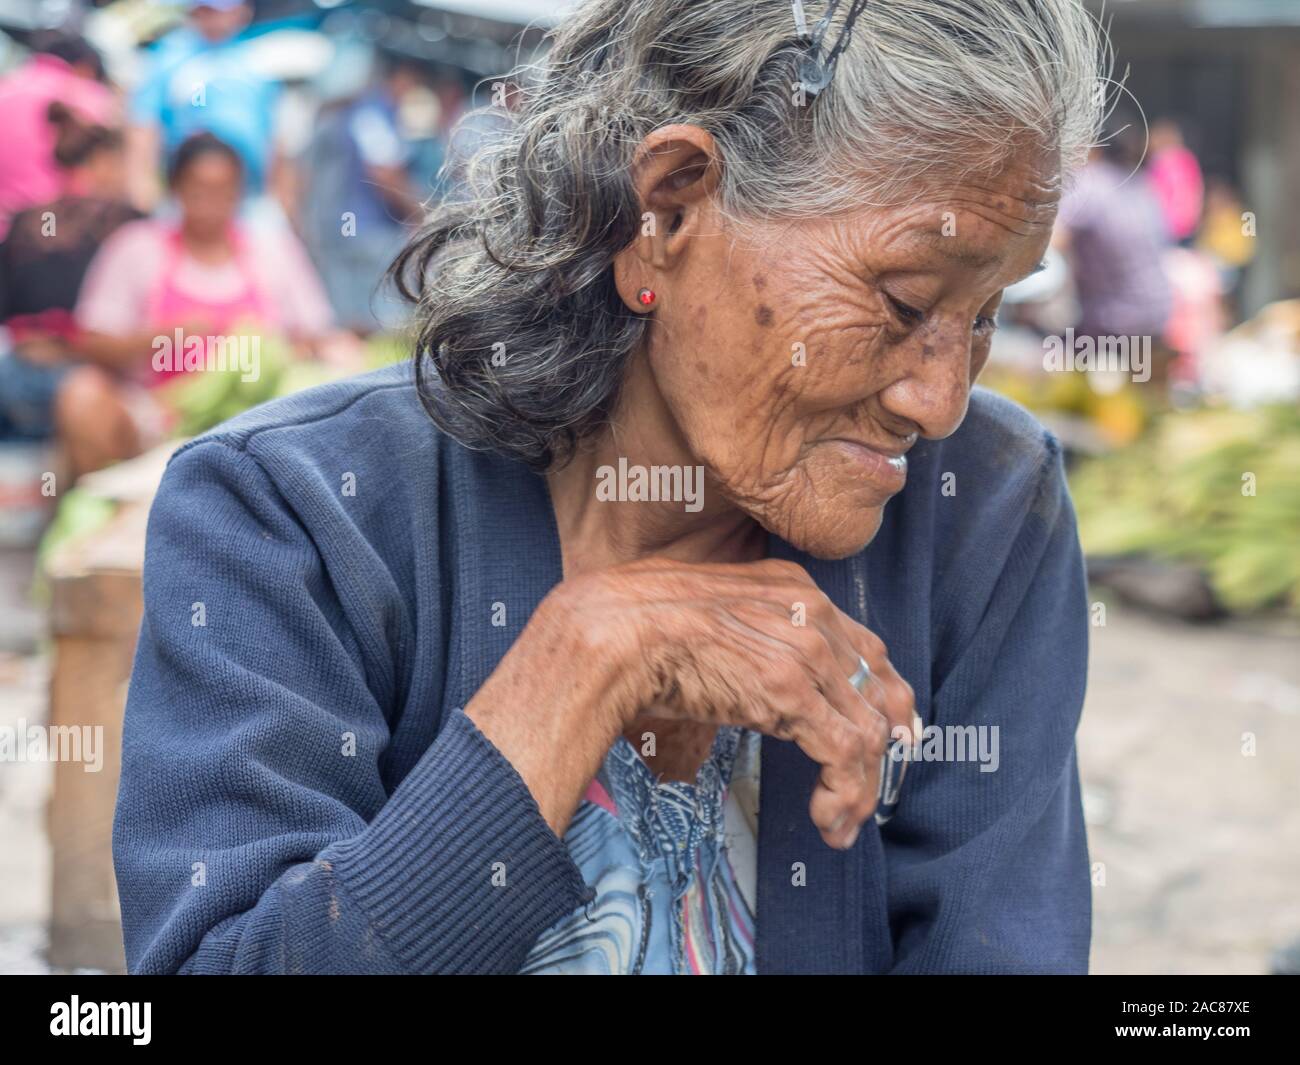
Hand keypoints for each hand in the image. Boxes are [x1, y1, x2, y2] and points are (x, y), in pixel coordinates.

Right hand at [470, 557, 915, 847]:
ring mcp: (803, 650)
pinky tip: (827, 820)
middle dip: (881, 751)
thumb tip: (756, 681)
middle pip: (878, 690)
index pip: (866, 651)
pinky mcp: (790, 692)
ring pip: (867, 729)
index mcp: (793, 589)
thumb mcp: (711, 620)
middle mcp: (810, 612)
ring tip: (840, 823)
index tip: (882, 740)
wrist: (610, 633)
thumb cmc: (637, 628)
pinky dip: (845, 794)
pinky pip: (843, 753)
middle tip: (865, 792)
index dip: (881, 701)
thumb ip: (748, 638)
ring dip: (860, 788)